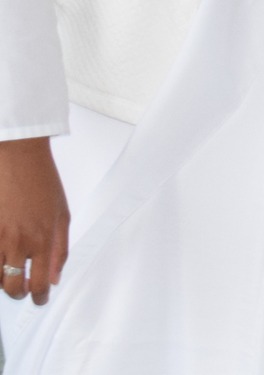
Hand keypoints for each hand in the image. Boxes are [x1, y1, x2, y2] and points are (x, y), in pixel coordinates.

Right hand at [0, 137, 68, 304]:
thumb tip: (55, 276)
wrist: (17, 158)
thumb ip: (60, 248)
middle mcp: (20, 242)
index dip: (40, 297)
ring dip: (4, 281)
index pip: (42, 282)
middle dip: (19, 293)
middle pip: (15, 286)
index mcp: (45, 238)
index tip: (40, 300)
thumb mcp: (62, 214)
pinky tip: (0, 261)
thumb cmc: (41, 182)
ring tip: (10, 276)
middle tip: (23, 291)